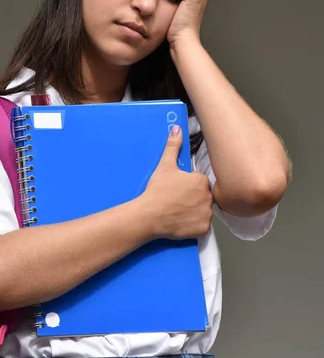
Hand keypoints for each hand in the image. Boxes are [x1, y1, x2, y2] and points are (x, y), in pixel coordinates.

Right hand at [142, 125, 212, 239]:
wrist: (149, 215)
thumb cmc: (157, 190)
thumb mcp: (165, 165)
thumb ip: (173, 146)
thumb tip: (177, 129)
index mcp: (201, 181)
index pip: (199, 182)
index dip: (187, 185)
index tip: (177, 189)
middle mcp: (208, 197)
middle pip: (202, 196)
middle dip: (193, 198)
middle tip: (177, 201)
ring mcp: (206, 214)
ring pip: (203, 211)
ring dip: (195, 211)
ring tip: (178, 211)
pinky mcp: (203, 229)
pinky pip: (202, 226)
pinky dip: (194, 225)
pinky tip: (182, 221)